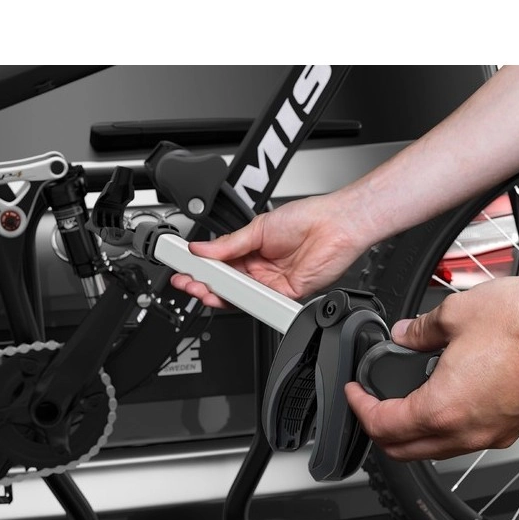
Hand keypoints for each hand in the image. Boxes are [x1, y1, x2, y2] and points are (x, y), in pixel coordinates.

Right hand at [169, 195, 369, 307]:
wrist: (335, 225)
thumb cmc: (306, 218)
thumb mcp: (258, 227)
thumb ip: (229, 244)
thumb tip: (201, 248)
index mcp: (251, 248)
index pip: (219, 262)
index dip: (201, 265)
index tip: (183, 264)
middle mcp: (260, 267)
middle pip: (226, 282)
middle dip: (203, 283)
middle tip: (186, 280)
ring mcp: (271, 282)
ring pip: (239, 295)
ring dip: (217, 293)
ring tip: (200, 288)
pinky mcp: (284, 293)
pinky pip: (259, 301)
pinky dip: (242, 299)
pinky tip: (228, 293)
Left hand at [344, 275, 518, 460]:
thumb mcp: (457, 313)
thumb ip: (421, 330)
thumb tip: (406, 334)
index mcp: (442, 409)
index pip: (383, 426)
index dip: (359, 408)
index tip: (355, 392)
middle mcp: (466, 432)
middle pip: (404, 451)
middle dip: (380, 430)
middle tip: (371, 403)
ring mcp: (492, 434)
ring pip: (436, 450)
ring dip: (412, 433)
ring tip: (404, 399)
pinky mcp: (513, 426)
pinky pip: (465, 440)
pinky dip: (444, 428)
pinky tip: (446, 396)